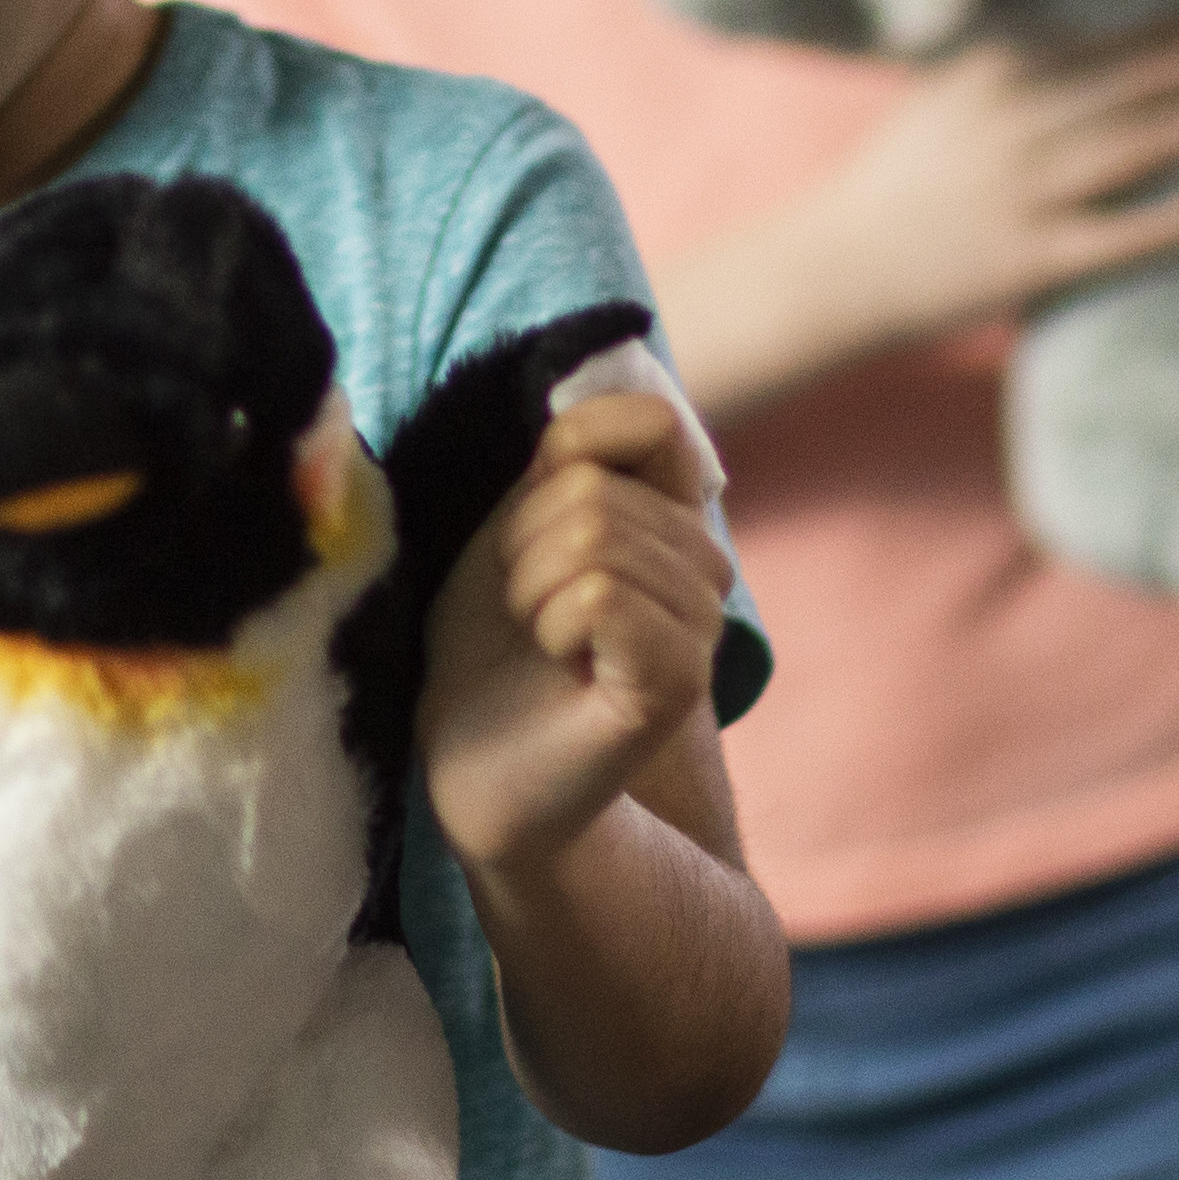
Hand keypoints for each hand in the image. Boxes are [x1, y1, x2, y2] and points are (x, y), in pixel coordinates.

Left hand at [421, 392, 735, 881]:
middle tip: (527, 609)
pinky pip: (602, 597)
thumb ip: (553, 470)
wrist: (476, 770)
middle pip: (594, 487)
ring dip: (531, 589)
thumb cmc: (488, 651)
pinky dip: (550, 624)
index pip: (650, 420)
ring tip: (543, 640)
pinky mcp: (676, 682)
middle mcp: (702, 568)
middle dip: (523, 544)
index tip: (528, 522)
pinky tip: (561, 666)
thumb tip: (577, 409)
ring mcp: (699, 628)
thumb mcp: (508, 535)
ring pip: (595, 538)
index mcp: (666, 520)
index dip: (570, 447)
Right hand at [674, 26, 1178, 410]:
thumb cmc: (900, 179)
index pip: (1096, 37)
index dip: (1166, 24)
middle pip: (1128, 85)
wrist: (839, 264)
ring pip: (1136, 146)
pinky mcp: (1033, 258)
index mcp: (990, 75)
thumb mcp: (943, 96)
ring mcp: (1023, 192)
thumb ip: (1008, 61)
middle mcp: (1010, 124)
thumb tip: (1088, 29)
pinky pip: (1125, 234)